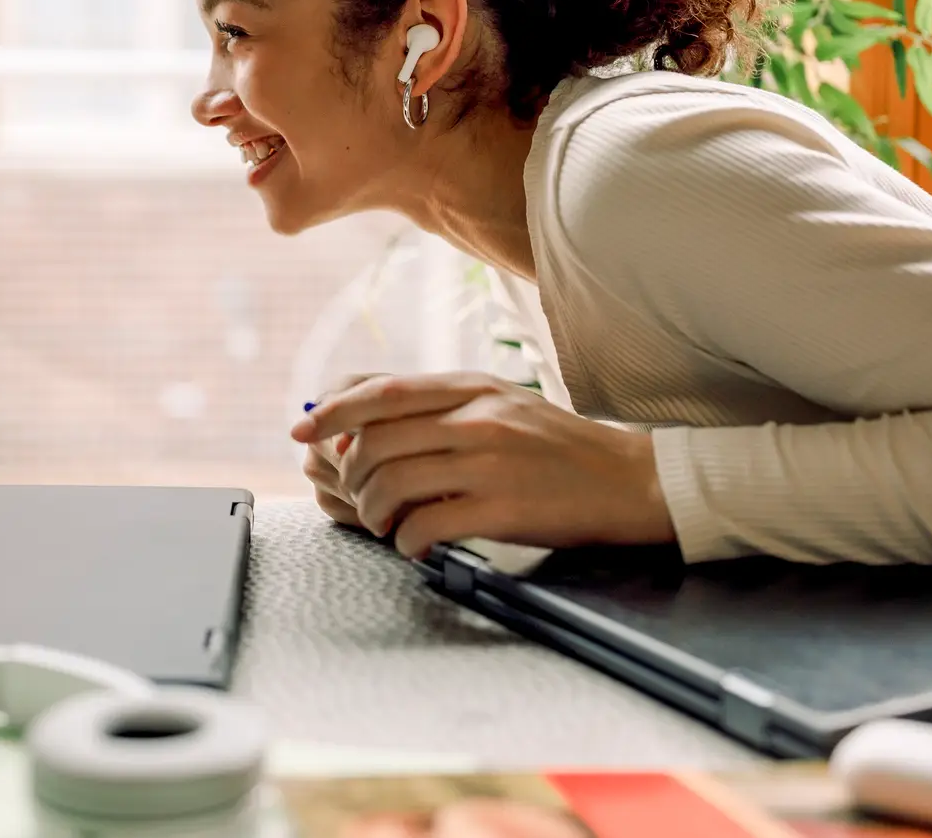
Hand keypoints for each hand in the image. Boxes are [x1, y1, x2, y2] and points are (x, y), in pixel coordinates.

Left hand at [290, 372, 675, 559]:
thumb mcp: (502, 403)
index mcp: (473, 388)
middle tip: (359, 497)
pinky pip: (425, 526)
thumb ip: (444, 406)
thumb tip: (370, 421)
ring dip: (373, 512)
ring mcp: (488, 463)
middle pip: (377, 441)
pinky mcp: (501, 509)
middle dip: (351, 475)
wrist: (628, 481)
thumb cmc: (558, 448)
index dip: (333, 410)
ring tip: (386, 524)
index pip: (383, 392)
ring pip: (392, 484)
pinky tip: (418, 545)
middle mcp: (477, 418)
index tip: (303, 428)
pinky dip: (407, 541)